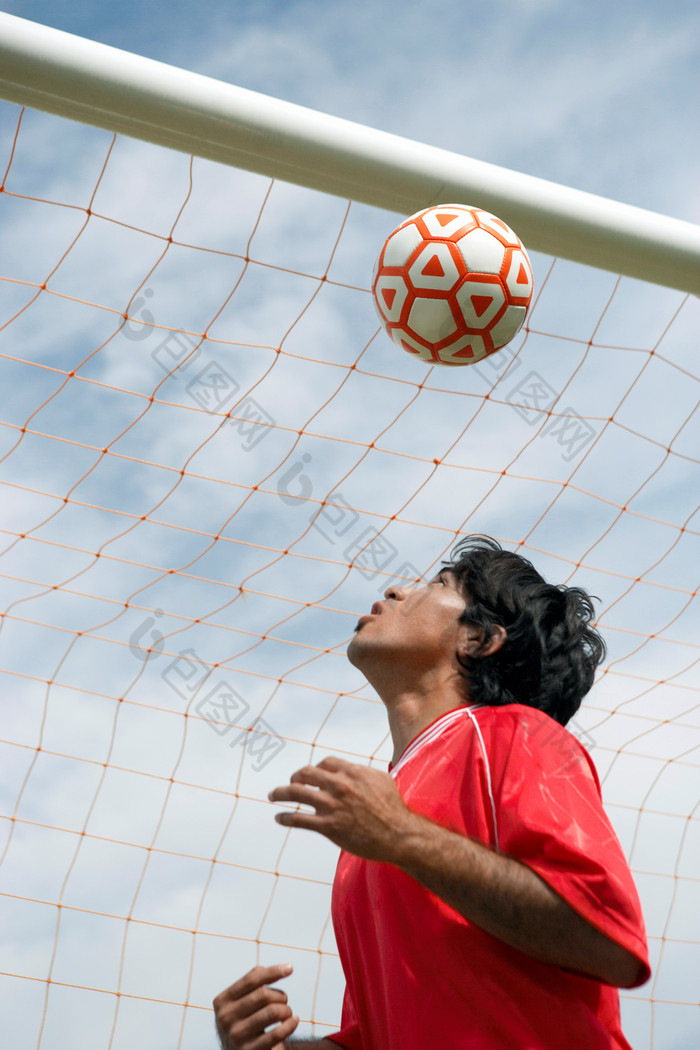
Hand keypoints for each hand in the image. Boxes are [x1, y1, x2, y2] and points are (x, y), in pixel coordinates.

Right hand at [213, 964, 298, 1049]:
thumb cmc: (246, 1020)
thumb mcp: (242, 1001)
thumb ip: (255, 982)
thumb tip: (284, 968)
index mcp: (222, 1000)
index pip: (251, 979)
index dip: (272, 972)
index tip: (290, 968)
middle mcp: (225, 1018)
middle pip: (263, 995)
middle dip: (280, 995)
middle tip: (284, 1001)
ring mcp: (236, 1036)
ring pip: (272, 1012)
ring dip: (286, 1010)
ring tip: (287, 1013)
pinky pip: (277, 1033)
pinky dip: (290, 1024)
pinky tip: (294, 1021)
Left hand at [269, 756, 415, 861]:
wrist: (399, 834)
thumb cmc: (393, 808)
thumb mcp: (380, 780)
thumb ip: (362, 772)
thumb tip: (352, 769)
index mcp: (351, 772)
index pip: (324, 763)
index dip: (316, 768)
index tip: (312, 775)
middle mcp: (339, 785)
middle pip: (306, 773)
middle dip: (295, 777)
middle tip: (291, 783)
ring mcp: (331, 805)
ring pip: (296, 793)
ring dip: (280, 793)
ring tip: (273, 795)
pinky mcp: (328, 826)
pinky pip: (298, 819)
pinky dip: (285, 818)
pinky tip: (279, 818)